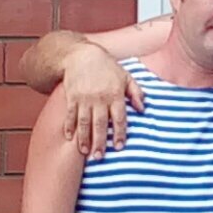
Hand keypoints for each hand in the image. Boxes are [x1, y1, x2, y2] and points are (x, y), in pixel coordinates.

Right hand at [61, 42, 144, 157]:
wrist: (82, 55)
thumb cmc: (107, 67)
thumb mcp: (126, 77)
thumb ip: (136, 93)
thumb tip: (143, 109)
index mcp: (115, 95)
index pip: (119, 118)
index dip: (120, 133)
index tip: (120, 147)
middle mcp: (99, 98)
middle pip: (100, 124)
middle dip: (100, 142)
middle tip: (100, 157)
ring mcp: (84, 98)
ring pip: (84, 122)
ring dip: (84, 138)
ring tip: (85, 152)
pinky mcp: (71, 97)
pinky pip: (70, 114)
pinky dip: (69, 127)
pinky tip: (69, 138)